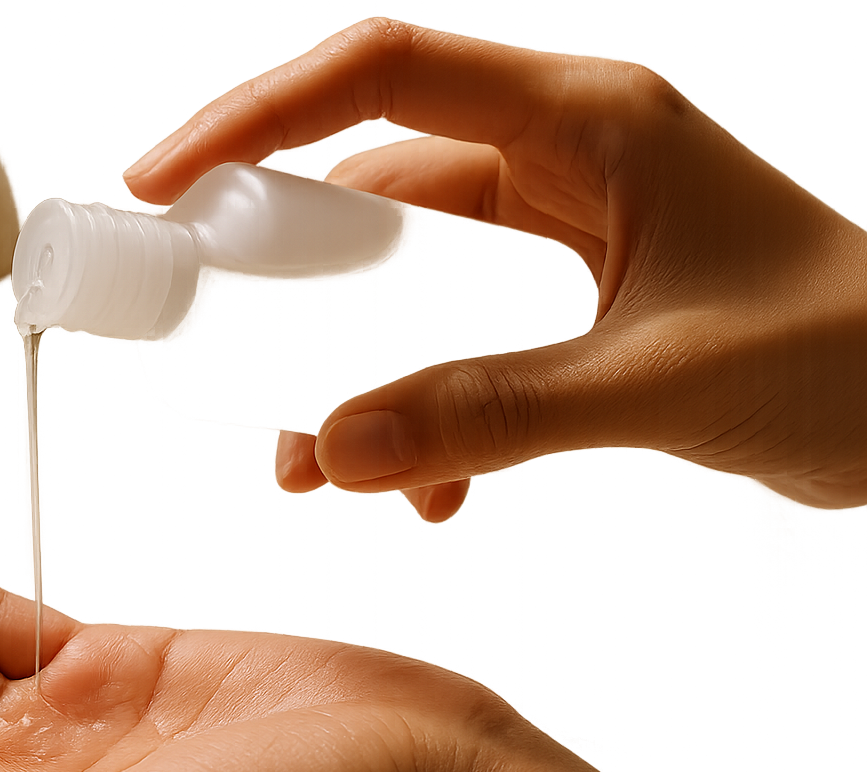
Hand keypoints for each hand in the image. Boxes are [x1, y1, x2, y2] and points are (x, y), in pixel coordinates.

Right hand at [125, 20, 866, 521]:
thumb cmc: (845, 350)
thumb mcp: (657, 377)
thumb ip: (496, 412)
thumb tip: (342, 447)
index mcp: (586, 124)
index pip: (391, 82)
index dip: (266, 120)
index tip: (176, 182)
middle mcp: (566, 163)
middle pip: (383, 186)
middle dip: (293, 266)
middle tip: (208, 321)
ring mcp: (569, 238)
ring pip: (418, 281)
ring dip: (356, 363)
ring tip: (303, 450)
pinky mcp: (577, 308)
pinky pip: (467, 344)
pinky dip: (431, 412)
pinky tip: (417, 484)